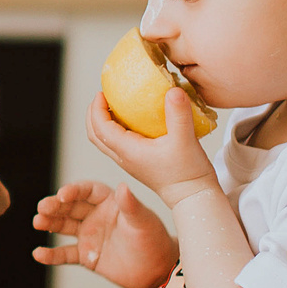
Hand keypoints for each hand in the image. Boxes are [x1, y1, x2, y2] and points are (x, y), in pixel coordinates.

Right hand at [34, 178, 178, 287]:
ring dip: (49, 223)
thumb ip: (131, 205)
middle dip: (55, 206)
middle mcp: (96, 216)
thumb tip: (123, 187)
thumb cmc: (155, 241)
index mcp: (109, 202)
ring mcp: (89, 235)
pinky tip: (39, 254)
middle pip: (70, 207)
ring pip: (63, 226)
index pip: (86, 191)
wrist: (158, 272)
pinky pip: (65, 254)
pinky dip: (51, 255)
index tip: (62, 194)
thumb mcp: (143, 222)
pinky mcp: (86, 256)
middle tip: (43, 208)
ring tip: (38, 222)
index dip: (73, 191)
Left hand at [85, 90, 220, 204]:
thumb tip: (173, 90)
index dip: (96, 108)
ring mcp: (129, 162)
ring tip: (113, 105)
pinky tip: (131, 119)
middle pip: (95, 135)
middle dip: (93, 114)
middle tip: (102, 96)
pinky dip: (115, 129)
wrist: (193, 197)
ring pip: (104, 141)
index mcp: (128, 151)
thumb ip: (178, 113)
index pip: (100, 127)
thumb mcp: (185, 139)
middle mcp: (123, 158)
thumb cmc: (188, 172)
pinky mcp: (138, 164)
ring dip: (102, 122)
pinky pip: (117, 144)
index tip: (102, 92)